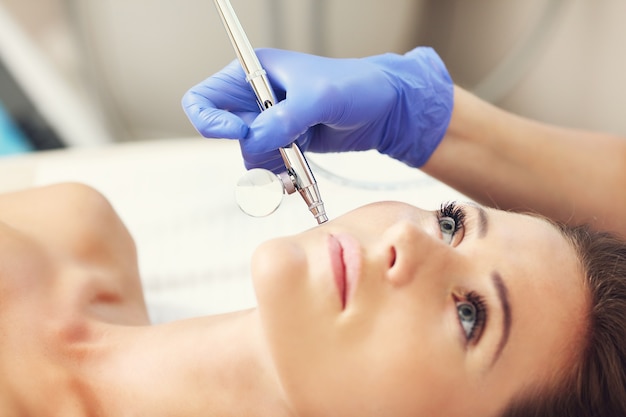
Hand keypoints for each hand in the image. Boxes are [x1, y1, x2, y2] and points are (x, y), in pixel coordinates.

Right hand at [182, 47, 452, 171]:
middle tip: (279, 159)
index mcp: (255, 72)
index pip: (205, 98)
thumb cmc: (358, 87)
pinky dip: (278, 178)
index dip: (213, 121)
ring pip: (249, 156)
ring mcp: (271, 123)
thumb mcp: (320, 98)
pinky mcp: (285, 143)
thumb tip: (252, 142)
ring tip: (294, 173)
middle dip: (251, 151)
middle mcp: (257, 98)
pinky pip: (268, 167)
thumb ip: (284, 119)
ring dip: (267, 170)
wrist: (387, 109)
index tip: (242, 134)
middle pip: (226, 135)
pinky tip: (296, 180)